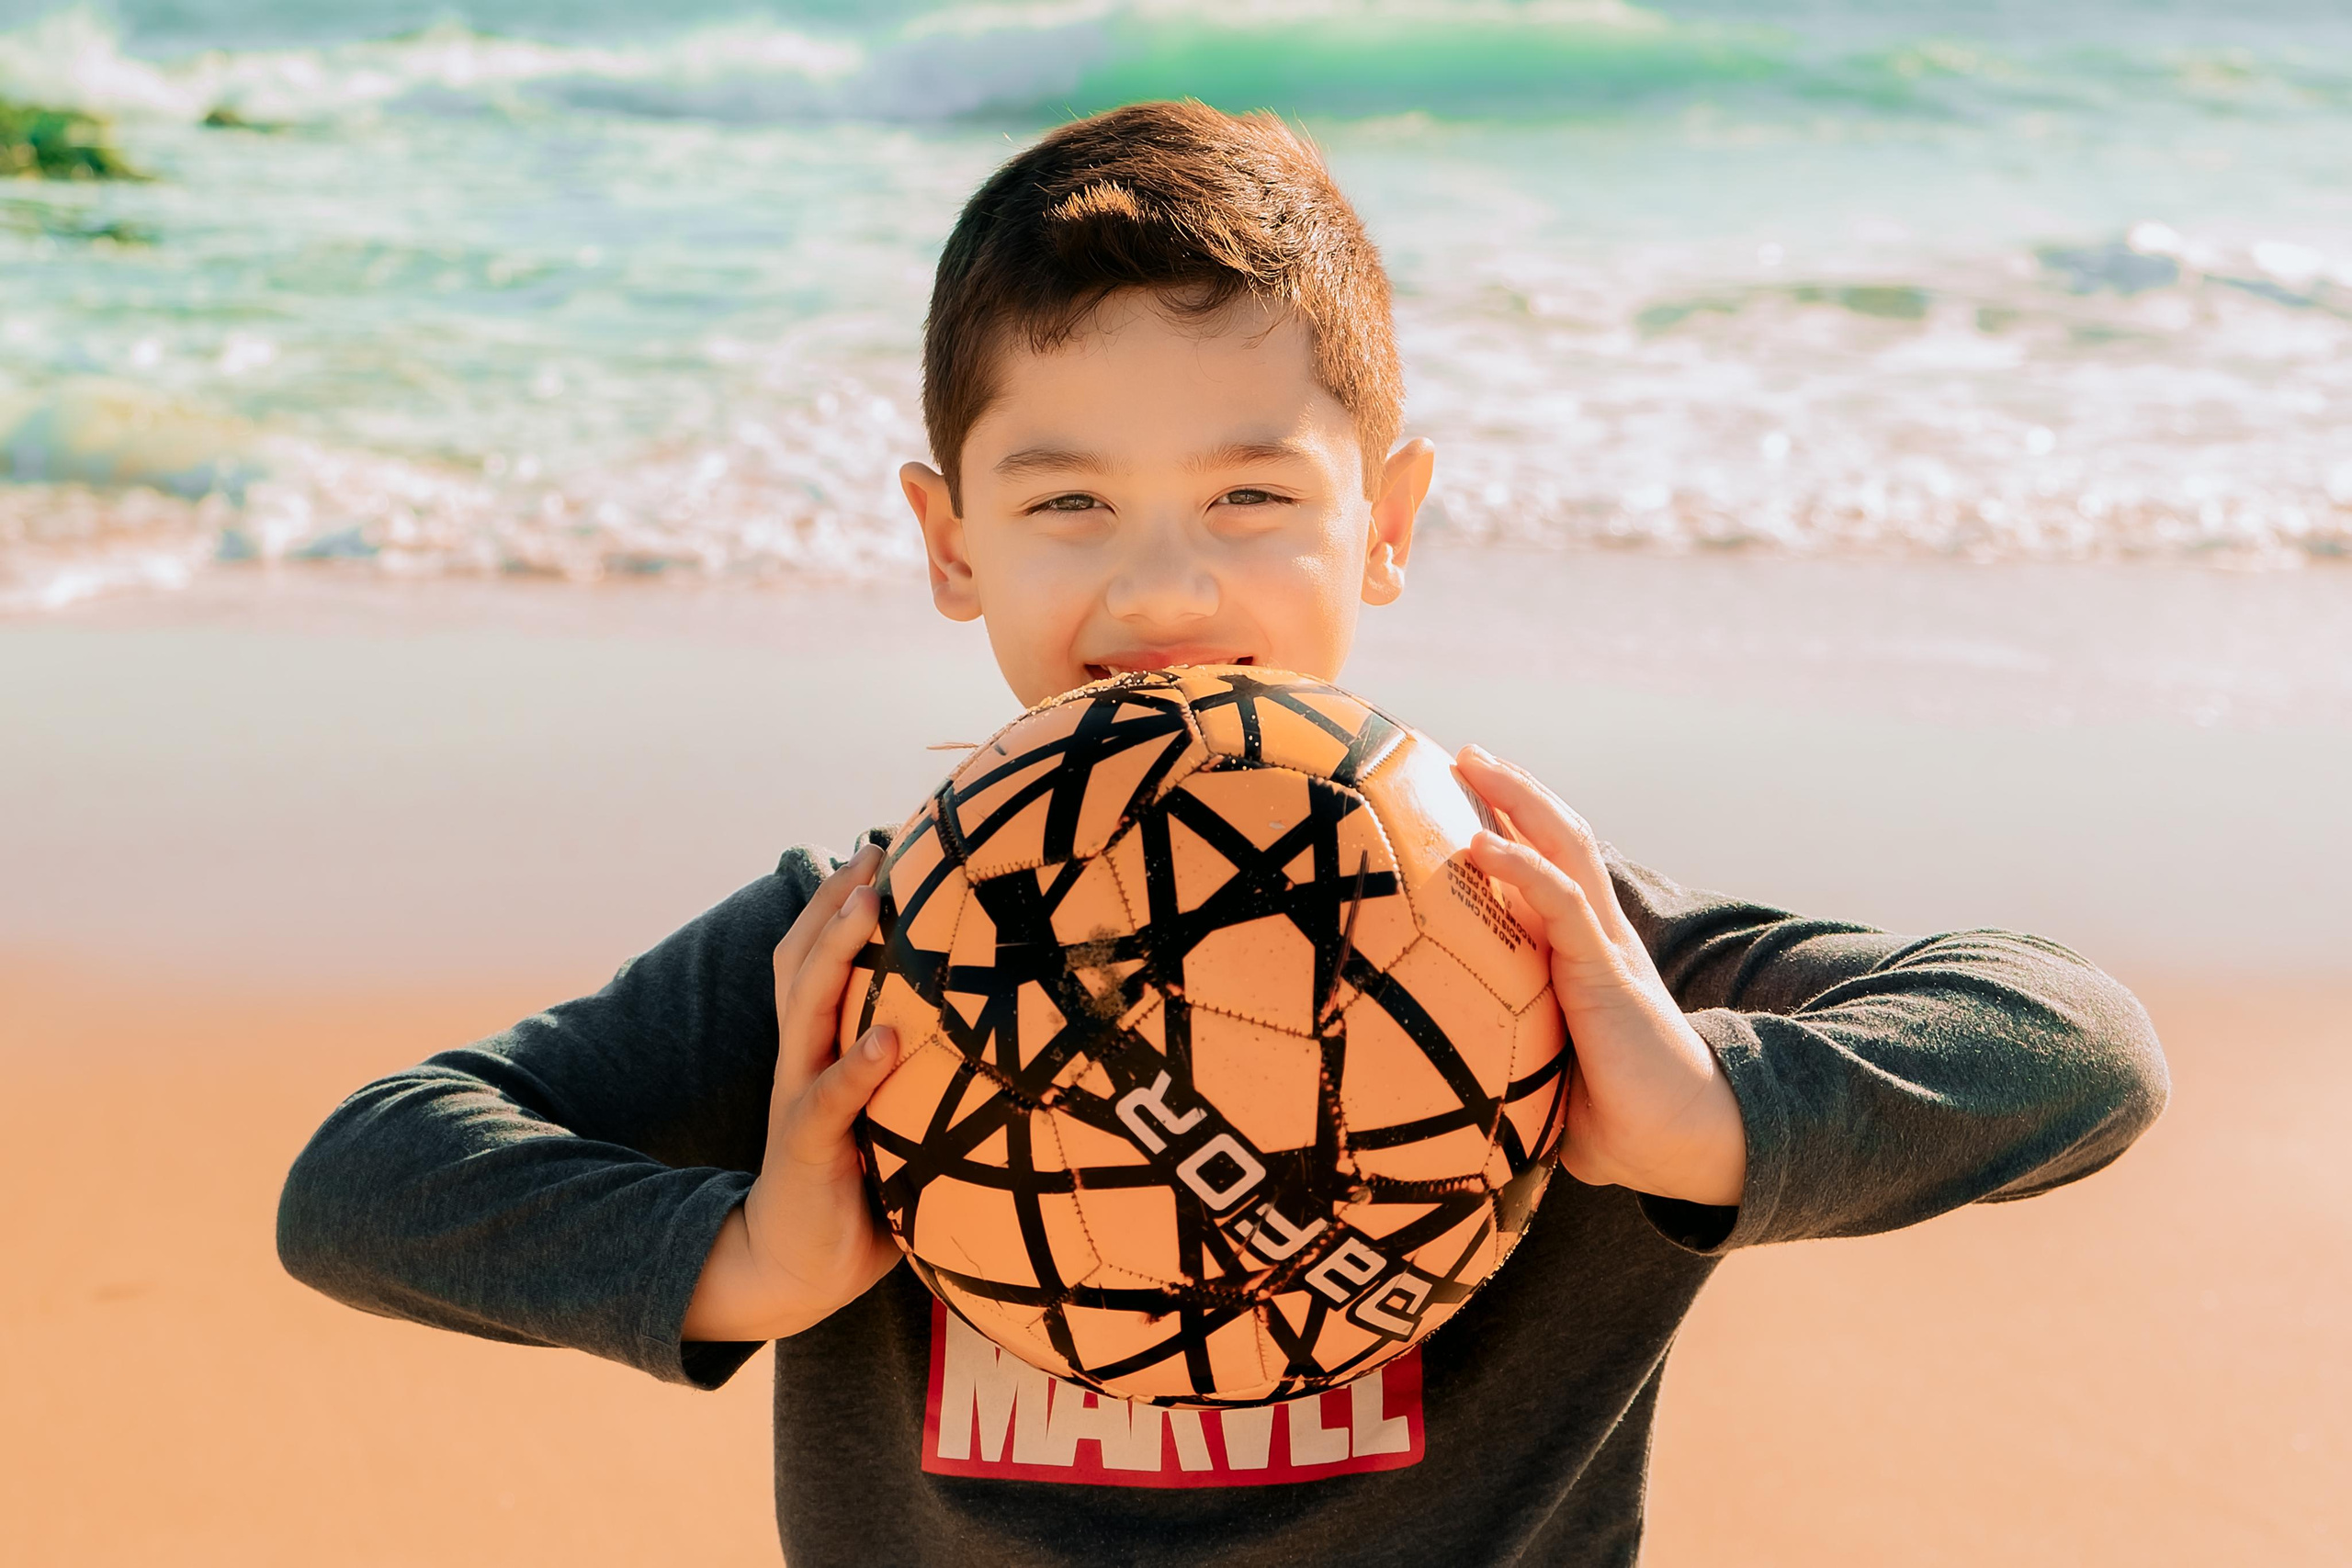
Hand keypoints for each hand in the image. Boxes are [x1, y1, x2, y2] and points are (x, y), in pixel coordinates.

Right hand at [683, 844, 904, 1341]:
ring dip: (837, 951)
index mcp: (820, 1047)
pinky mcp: (808, 1150)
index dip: (842, 899)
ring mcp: (800, 1100)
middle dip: (837, 899)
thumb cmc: (858, 1183)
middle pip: (804, 960)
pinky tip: (890, 1039)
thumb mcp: (886, 1111)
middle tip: (877, 846)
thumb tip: (990, 1019)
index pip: (819, 957)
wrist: (798, 1268)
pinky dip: (857, 1068)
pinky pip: (829, 1101)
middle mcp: (803, 1060)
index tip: (885, 842)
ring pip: (809, 1009)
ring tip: (872, 902)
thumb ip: (914, 1065)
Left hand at [1456, 747, 1746, 1208]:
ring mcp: (1604, 947)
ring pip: (1564, 849)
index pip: (1550, 870)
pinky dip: (1521, 865)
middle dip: (1514, 789)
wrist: (1679, 1145)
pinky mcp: (1605, 971)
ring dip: (1519, 799)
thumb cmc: (1615, 1120)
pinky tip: (1479, 841)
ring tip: (1471, 761)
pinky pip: (1561, 903)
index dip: (1515, 826)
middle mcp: (1597, 937)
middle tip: (1465, 753)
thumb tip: (1441, 1077)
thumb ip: (1507, 1056)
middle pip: (1559, 838)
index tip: (1464, 793)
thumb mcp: (1545, 1073)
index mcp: (1584, 955)